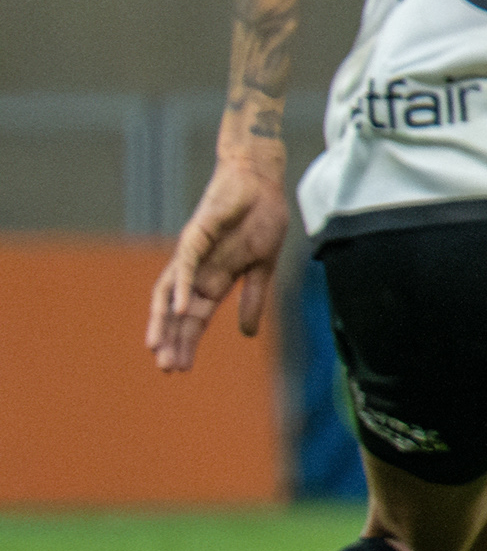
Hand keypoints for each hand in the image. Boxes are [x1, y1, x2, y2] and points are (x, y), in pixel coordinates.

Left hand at [149, 147, 291, 372]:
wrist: (262, 182)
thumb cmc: (262, 219)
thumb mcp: (263, 268)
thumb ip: (252, 300)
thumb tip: (245, 335)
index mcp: (215, 279)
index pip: (196, 317)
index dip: (187, 341)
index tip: (180, 369)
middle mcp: (197, 270)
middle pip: (179, 312)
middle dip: (172, 340)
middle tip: (166, 368)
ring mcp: (193, 253)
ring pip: (170, 292)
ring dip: (164, 320)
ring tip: (158, 346)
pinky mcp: (196, 235)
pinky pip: (185, 266)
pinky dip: (181, 289)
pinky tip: (180, 310)